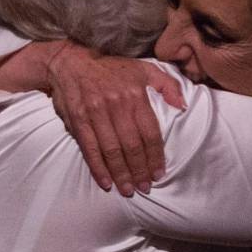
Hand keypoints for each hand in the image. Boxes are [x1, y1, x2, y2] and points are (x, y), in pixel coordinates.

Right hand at [45, 44, 185, 195]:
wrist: (69, 61)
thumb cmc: (110, 67)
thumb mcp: (143, 68)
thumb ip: (167, 84)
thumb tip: (182, 105)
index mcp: (135, 95)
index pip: (149, 132)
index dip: (155, 156)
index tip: (159, 173)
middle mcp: (116, 105)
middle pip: (132, 145)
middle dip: (139, 169)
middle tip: (145, 187)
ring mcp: (95, 113)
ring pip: (112, 150)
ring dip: (121, 173)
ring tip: (128, 190)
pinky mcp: (78, 120)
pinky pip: (90, 148)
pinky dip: (98, 168)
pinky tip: (106, 183)